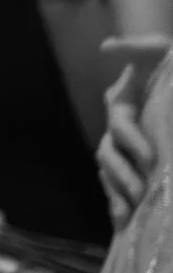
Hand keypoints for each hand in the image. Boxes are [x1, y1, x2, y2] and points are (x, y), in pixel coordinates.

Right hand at [102, 64, 156, 228]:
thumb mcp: (159, 50)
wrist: (172, 86)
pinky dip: (118, 205)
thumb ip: (136, 48)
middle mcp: (117, 126)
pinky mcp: (133, 166)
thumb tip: (106, 48)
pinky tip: (124, 225)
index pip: (120, 122)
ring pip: (109, 172)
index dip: (132, 141)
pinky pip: (116, 187)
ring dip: (117, 193)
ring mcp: (123, 148)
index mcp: (121, 101)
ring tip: (129, 214)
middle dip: (123, 174)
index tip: (151, 159)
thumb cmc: (168, 65)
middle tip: (142, 190)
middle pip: (109, 152)